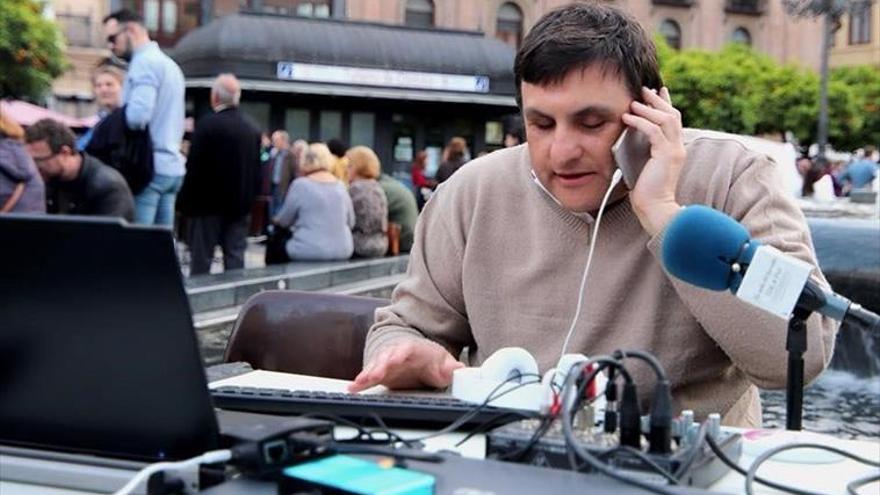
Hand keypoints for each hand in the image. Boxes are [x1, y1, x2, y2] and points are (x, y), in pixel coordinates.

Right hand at [348, 339, 464, 392]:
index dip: (401, 353)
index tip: (396, 358)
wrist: (417, 357)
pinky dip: (360, 383)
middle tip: (374, 373)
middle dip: (381, 365)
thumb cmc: (429, 359)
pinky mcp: (380, 374)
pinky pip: (368, 378)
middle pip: (387, 357)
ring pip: (375, 366)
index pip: (407, 349)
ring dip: (368, 374)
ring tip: (360, 382)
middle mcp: (397, 354)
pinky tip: (352, 388)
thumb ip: (451, 368)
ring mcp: (387, 364)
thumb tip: (461, 369)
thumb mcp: (443, 363)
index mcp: (413, 350)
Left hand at [621, 87, 686, 235]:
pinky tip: (628, 118)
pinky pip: (654, 131)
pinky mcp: (665, 155)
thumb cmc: (646, 193)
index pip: (673, 121)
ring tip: (634, 102)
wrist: (655, 208)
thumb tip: (628, 140)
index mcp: (674, 150)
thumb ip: (642, 152)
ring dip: (648, 108)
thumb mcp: (644, 166)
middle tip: (644, 89)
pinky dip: (640, 122)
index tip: (658, 91)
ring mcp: (674, 151)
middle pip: (672, 115)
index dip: (666, 104)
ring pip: (665, 119)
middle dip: (658, 100)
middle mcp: (678, 148)